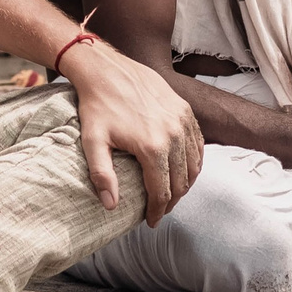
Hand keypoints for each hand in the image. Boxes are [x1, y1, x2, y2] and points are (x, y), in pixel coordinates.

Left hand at [59, 38, 203, 223]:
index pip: (162, 192)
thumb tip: (111, 206)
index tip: (150, 222)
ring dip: (185, 184)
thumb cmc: (97, 106)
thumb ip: (102, 175)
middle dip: (172, 201)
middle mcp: (173, 135)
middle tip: (160, 211)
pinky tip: (184, 169)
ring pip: (194, 165)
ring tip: (172, 194)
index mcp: (152, 147)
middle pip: (181, 181)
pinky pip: (198, 144)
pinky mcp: (185, 110)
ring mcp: (182, 121)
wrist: (107, 69)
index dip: (157, 211)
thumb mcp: (93, 141)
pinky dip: (194, 161)